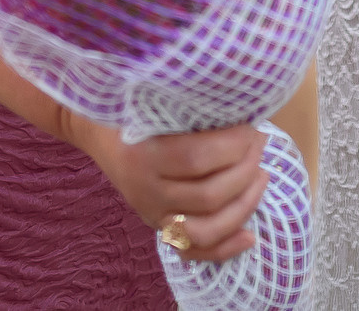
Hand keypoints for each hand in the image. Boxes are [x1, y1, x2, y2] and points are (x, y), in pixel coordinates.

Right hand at [77, 120, 270, 264]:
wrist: (98, 134)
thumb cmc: (133, 111)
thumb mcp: (155, 105)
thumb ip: (192, 113)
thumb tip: (244, 113)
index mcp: (144, 155)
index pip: (197, 158)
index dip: (233, 146)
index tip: (251, 128)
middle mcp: (147, 191)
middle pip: (208, 196)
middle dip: (246, 170)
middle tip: (259, 146)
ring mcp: (153, 216)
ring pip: (206, 229)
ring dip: (244, 205)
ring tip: (261, 177)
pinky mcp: (159, 230)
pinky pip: (193, 253)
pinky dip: (226, 249)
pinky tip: (250, 236)